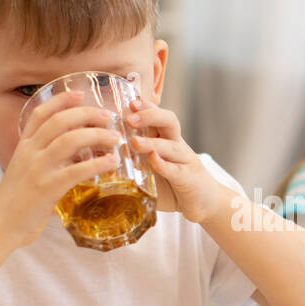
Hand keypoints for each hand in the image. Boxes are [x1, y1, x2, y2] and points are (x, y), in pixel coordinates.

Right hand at [0, 90, 122, 247]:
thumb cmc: (16, 201)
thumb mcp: (25, 171)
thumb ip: (45, 159)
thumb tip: (74, 155)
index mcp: (24, 146)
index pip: (40, 113)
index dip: (60, 100)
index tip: (79, 93)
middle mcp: (29, 153)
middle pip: (60, 121)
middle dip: (86, 114)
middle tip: (107, 116)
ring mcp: (38, 169)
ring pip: (70, 140)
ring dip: (96, 136)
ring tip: (115, 138)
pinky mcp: (47, 188)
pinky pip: (76, 171)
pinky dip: (97, 164)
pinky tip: (111, 162)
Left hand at [126, 100, 226, 222]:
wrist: (204, 202)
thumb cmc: (171, 184)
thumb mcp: (149, 170)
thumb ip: (130, 162)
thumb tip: (100, 157)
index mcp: (166, 139)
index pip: (157, 116)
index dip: (145, 106)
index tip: (129, 102)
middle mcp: (177, 145)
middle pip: (169, 121)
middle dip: (150, 116)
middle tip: (130, 118)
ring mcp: (185, 161)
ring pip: (172, 145)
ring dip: (153, 142)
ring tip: (135, 142)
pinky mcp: (189, 179)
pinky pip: (176, 169)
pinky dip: (165, 165)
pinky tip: (154, 161)